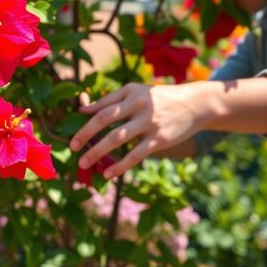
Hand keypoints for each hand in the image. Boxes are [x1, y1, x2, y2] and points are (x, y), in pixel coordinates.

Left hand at [69, 83, 203, 178]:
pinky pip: (135, 155)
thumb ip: (110, 100)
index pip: (102, 107)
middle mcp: (137, 105)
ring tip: (83, 163)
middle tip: (72, 148)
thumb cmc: (159, 99)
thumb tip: (83, 110)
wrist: (195, 104)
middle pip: (104, 119)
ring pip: (116, 138)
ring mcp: (148, 122)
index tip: (71, 134)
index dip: (84, 120)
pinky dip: (120, 165)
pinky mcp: (159, 139)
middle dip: (85, 134)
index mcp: (129, 92)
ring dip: (97, 152)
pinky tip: (108, 174)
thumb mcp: (136, 92)